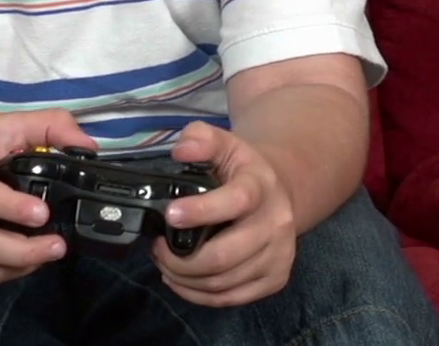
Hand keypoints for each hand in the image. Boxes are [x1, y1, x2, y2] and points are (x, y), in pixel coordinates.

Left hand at [153, 121, 297, 305]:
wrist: (281, 192)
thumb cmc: (242, 171)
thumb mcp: (224, 143)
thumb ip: (200, 139)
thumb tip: (182, 151)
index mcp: (261, 186)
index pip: (236, 201)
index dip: (201, 211)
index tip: (171, 215)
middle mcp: (276, 222)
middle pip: (224, 256)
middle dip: (180, 259)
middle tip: (157, 248)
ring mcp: (279, 255)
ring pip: (222, 282)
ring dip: (184, 278)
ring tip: (164, 262)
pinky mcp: (275, 279)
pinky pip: (229, 298)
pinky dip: (198, 295)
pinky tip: (182, 280)